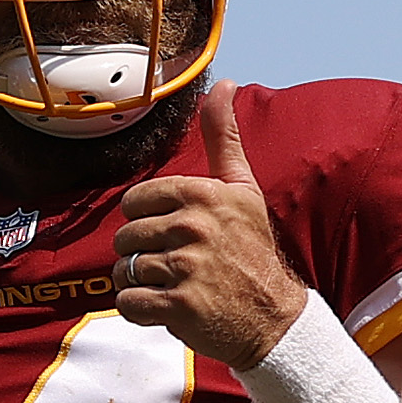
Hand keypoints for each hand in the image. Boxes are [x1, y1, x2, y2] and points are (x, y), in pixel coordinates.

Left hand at [112, 80, 307, 366]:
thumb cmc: (254, 251)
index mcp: (202, 194)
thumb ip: (224, 138)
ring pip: (124, 270)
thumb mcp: (243, 189)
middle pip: (125, 237)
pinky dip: (140, 309)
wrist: (276, 319)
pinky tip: (166, 308)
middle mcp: (193, 226)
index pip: (134, 201)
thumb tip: (225, 83)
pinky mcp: (179, 305)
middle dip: (141, 254)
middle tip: (173, 265)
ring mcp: (186, 267)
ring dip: (140, 283)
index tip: (171, 234)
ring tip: (171, 286)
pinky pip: (128, 302)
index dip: (146, 221)